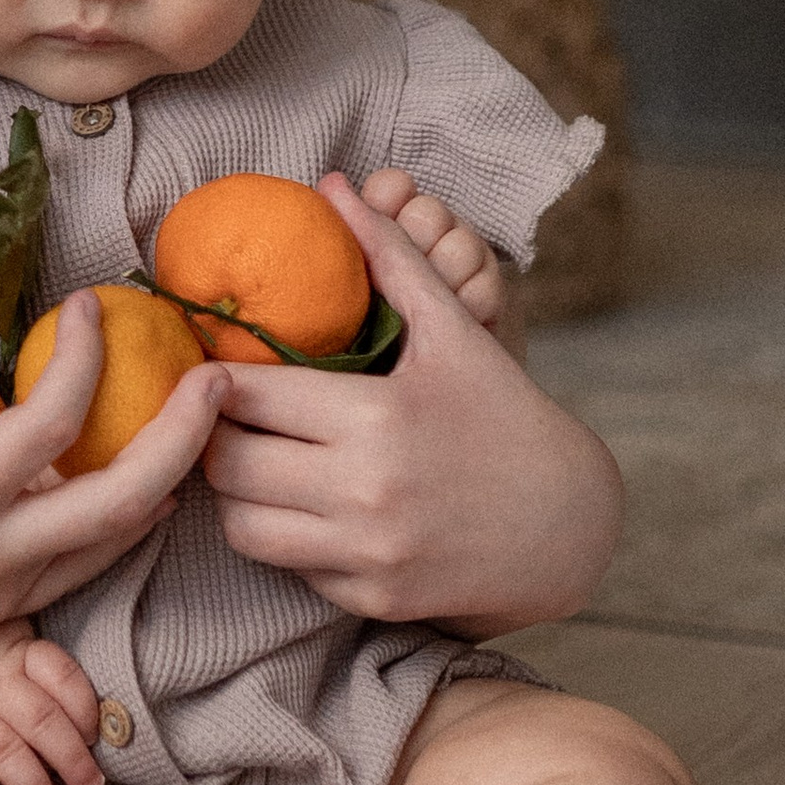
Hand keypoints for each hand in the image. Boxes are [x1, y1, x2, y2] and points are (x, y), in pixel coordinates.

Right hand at [0, 290, 234, 720]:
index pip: (50, 423)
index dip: (84, 354)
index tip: (88, 304)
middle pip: (128, 500)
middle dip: (188, 434)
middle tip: (220, 377)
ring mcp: (5, 595)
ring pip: (122, 543)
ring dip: (172, 479)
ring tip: (198, 421)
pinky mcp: (3, 617)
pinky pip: (90, 566)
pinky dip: (131, 521)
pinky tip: (151, 483)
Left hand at [201, 175, 621, 635]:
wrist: (568, 524)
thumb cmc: (504, 415)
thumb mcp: (454, 331)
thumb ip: (389, 257)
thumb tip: (335, 184)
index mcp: (376, 417)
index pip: (246, 397)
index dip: (217, 379)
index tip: (215, 366)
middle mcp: (365, 492)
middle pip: (228, 465)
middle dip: (215, 436)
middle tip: (222, 415)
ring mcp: (367, 554)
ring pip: (241, 527)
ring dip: (234, 493)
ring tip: (253, 458)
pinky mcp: (371, 599)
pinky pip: (288, 568)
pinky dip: (282, 536)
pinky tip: (301, 503)